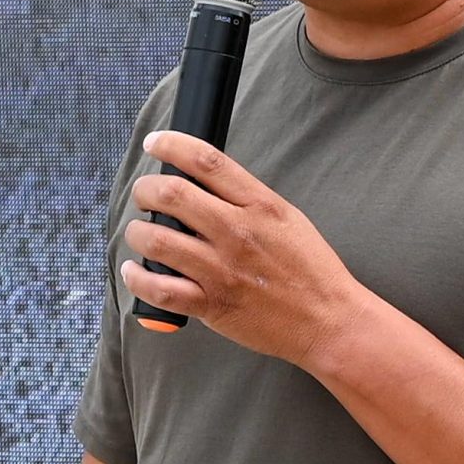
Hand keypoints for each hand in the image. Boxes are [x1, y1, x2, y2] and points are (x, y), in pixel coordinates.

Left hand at [121, 130, 367, 368]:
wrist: (327, 319)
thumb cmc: (311, 269)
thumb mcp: (287, 218)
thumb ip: (248, 200)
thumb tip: (206, 182)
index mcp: (260, 206)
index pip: (207, 162)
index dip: (172, 145)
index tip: (156, 143)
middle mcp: (237, 233)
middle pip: (173, 195)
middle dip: (146, 190)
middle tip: (144, 195)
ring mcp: (222, 270)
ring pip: (158, 240)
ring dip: (137, 232)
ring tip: (139, 232)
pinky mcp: (212, 305)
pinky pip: (160, 290)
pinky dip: (139, 278)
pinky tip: (135, 270)